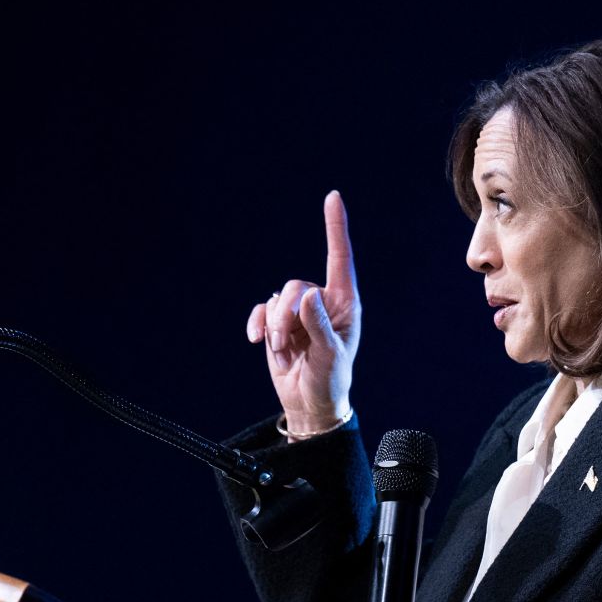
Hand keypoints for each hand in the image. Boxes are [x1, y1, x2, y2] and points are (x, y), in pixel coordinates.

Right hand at [246, 191, 360, 436]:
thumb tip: (307, 295)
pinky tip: (257, 342)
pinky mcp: (277, 324)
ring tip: (280, 351)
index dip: (335, 227)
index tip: (333, 197)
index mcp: (344, 304)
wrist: (309, 403)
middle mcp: (321, 302)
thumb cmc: (330, 380)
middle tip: (283, 341)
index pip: (339, 258)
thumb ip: (319, 325)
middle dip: (284, 313)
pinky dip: (257, 325)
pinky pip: (261, 311)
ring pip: (276, 299)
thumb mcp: (330, 356)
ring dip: (273, 326)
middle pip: (295, 285)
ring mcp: (298, 312)